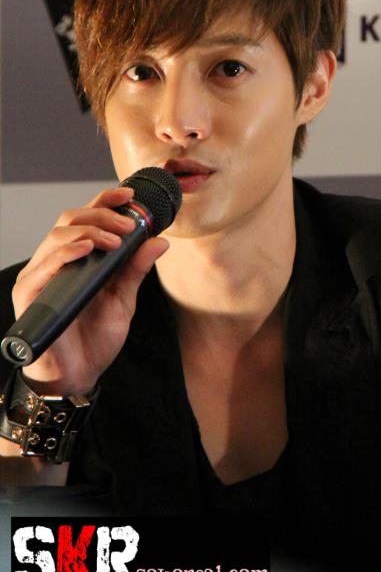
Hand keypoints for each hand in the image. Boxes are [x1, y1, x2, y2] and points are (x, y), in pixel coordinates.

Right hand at [11, 186, 168, 396]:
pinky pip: (44, 266)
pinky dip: (66, 252)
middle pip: (70, 219)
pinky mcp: (30, 295)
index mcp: (77, 258)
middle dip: (102, 214)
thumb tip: (160, 240)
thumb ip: (136, 269)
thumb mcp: (124, 299)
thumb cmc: (95, 340)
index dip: (104, 201)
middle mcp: (55, 262)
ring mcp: (41, 277)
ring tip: (115, 240)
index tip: (129, 195)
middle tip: (129, 224)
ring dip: (89, 230)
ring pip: (57, 236)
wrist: (78, 377)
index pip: (86, 218)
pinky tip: (87, 248)